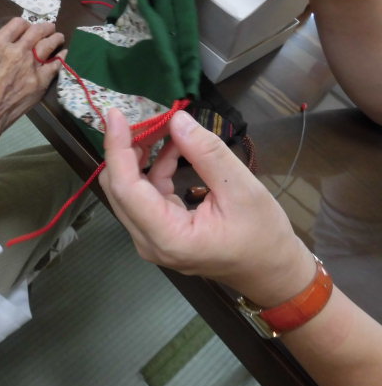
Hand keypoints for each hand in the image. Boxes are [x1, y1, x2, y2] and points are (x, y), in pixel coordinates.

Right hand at [0, 18, 63, 191]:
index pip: (18, 24)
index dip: (24, 23)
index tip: (27, 27)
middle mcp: (18, 51)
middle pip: (37, 31)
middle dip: (44, 27)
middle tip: (49, 27)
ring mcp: (31, 67)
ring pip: (49, 45)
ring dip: (55, 38)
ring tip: (58, 37)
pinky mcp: (39, 83)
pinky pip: (55, 66)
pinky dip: (60, 57)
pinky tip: (63, 54)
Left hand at [99, 108, 315, 306]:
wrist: (270, 270)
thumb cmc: (262, 236)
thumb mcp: (241, 189)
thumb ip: (207, 153)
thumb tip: (177, 120)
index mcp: (168, 237)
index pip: (126, 188)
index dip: (117, 149)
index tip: (116, 115)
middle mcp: (149, 242)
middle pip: (119, 189)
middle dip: (126, 149)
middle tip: (146, 117)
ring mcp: (150, 239)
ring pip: (127, 191)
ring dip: (138, 157)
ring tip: (160, 127)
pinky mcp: (157, 233)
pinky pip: (143, 196)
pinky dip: (152, 170)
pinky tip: (170, 149)